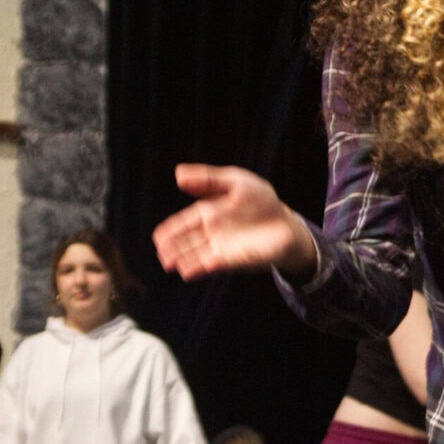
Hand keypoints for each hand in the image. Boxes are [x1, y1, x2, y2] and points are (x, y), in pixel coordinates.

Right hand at [153, 165, 315, 281]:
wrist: (285, 222)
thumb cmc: (259, 200)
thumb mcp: (234, 181)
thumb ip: (208, 179)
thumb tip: (178, 174)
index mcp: (208, 213)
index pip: (185, 222)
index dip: (171, 230)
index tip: (158, 237)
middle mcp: (211, 233)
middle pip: (188, 242)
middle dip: (174, 248)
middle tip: (161, 254)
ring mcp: (223, 248)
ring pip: (199, 255)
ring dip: (185, 260)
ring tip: (172, 265)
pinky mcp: (237, 259)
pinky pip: (219, 263)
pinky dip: (205, 266)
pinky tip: (194, 269)